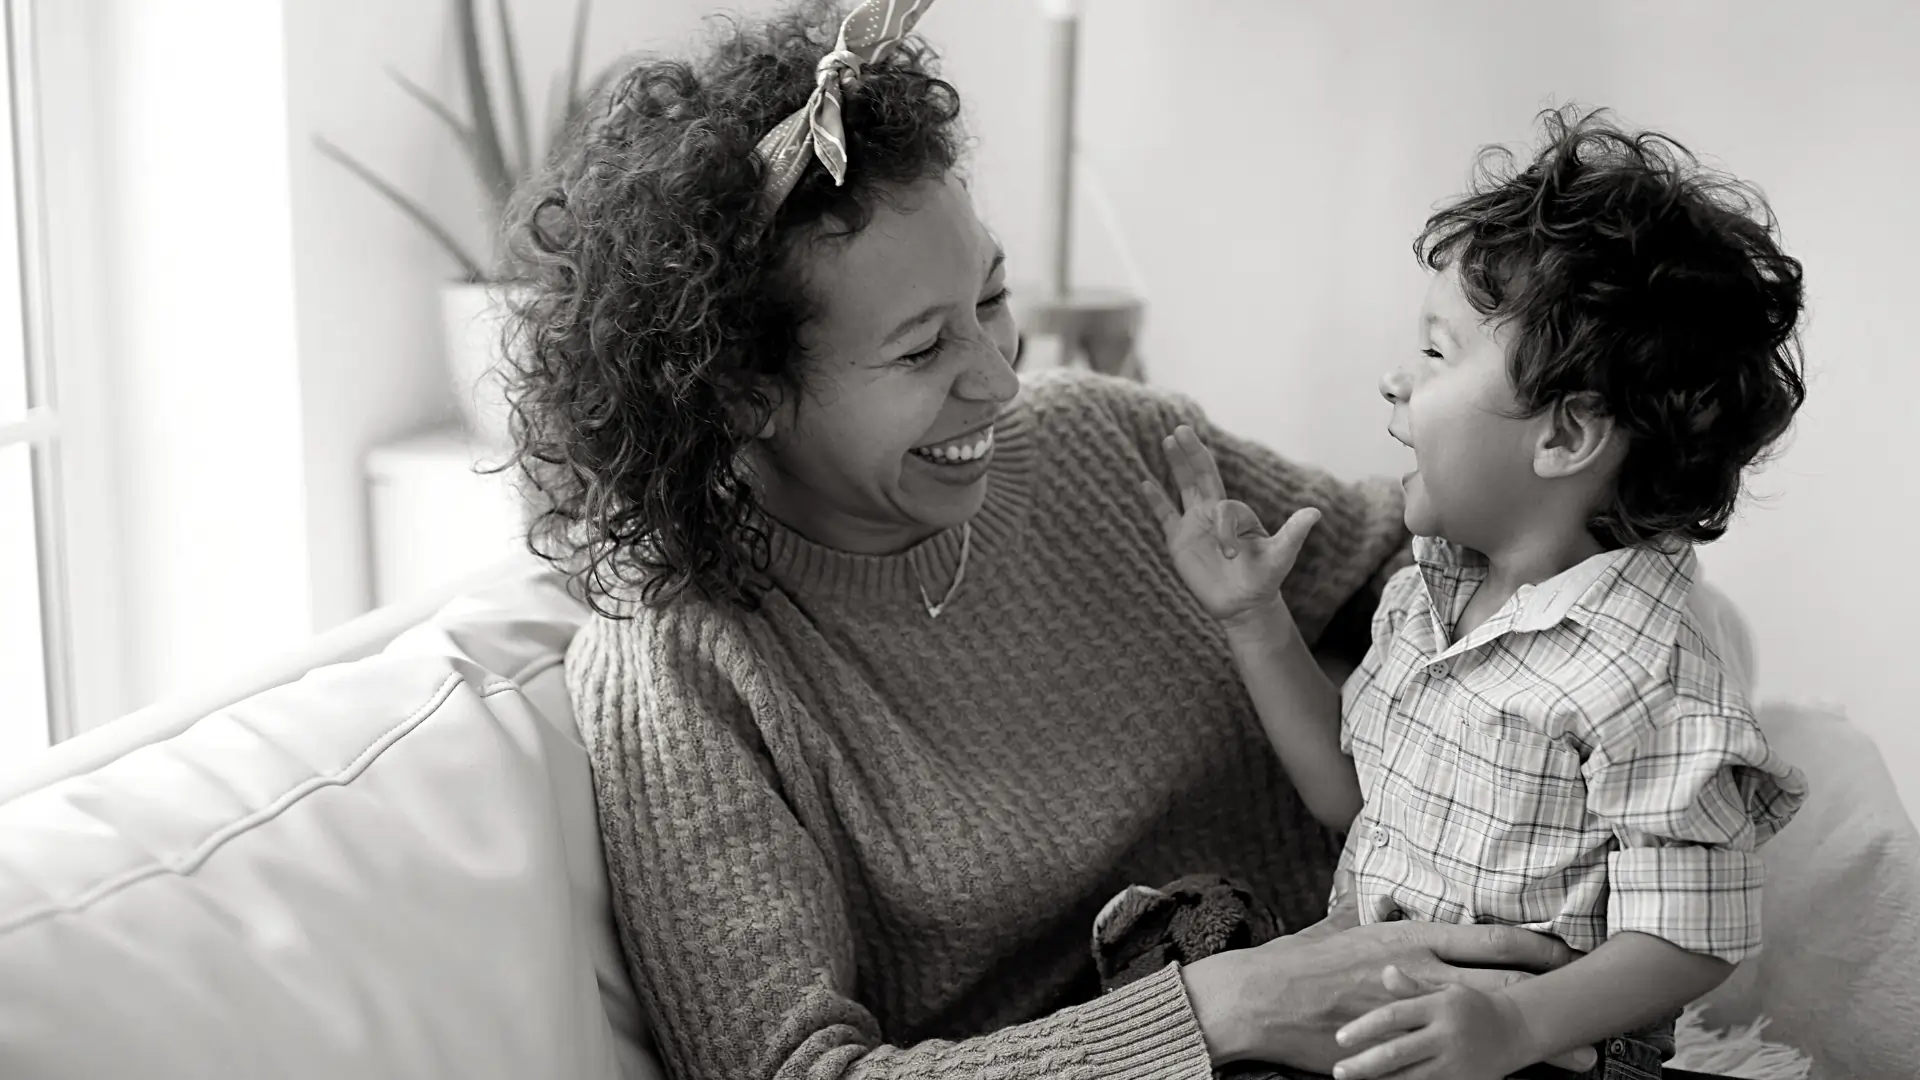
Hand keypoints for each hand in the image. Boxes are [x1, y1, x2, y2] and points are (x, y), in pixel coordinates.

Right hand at [1142, 425, 1320, 624]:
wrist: (1243, 604)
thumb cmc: (1264, 579)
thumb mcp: (1281, 555)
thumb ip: (1293, 533)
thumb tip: (1316, 512)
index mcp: (1236, 513)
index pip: (1223, 508)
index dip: (1224, 529)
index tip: (1229, 555)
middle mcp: (1214, 513)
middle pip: (1202, 475)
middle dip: (1192, 453)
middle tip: (1182, 429)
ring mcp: (1195, 524)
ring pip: (1183, 487)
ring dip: (1176, 465)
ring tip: (1168, 440)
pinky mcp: (1178, 541)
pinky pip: (1165, 515)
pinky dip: (1156, 500)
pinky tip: (1145, 483)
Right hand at [1179, 919, 1596, 1074]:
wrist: (1264, 999)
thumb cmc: (1298, 964)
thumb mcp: (1336, 931)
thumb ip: (1361, 918)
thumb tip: (1372, 907)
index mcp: (1415, 939)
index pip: (1492, 938)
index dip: (1538, 944)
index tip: (1568, 950)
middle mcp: (1424, 972)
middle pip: (1507, 982)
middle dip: (1555, 994)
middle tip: (1597, 1007)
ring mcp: (1418, 1013)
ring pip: (1492, 1026)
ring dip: (1539, 1043)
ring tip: (1583, 1059)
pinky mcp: (1402, 1048)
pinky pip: (1456, 1059)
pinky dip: (1489, 1069)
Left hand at [1333, 966, 1539, 1079]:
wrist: (1516, 1029)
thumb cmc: (1469, 1005)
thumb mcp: (1444, 988)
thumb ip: (1412, 986)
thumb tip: (1385, 971)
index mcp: (1438, 1007)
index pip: (1394, 1016)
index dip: (1364, 1027)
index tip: (1339, 1038)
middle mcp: (1446, 1036)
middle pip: (1398, 1052)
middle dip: (1365, 1065)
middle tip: (1339, 1071)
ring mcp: (1456, 1063)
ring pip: (1412, 1077)